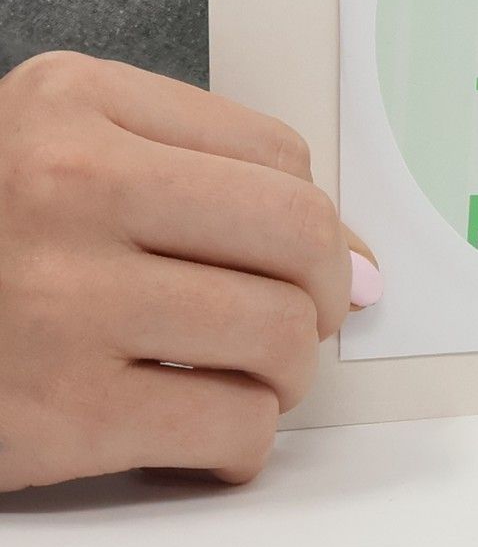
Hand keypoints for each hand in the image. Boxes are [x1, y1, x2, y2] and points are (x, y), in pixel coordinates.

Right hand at [0, 51, 379, 491]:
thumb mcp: (58, 151)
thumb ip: (197, 173)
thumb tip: (355, 260)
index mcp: (72, 105)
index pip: (277, 154)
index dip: (317, 218)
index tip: (319, 256)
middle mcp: (69, 188)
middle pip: (295, 233)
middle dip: (325, 290)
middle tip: (306, 318)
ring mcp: (60, 302)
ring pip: (276, 333)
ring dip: (290, 370)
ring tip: (253, 377)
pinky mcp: (54, 415)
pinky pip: (228, 426)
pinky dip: (243, 441)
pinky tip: (210, 434)